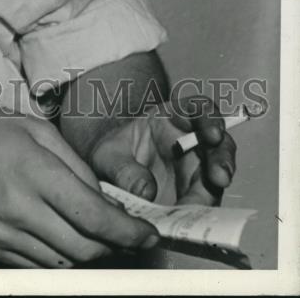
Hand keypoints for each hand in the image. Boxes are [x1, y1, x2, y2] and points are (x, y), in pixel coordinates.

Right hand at [0, 107, 158, 267]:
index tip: (150, 234)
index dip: (129, 232)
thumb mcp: (34, 127)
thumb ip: (75, 164)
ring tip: (94, 233)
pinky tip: (61, 235)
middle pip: (85, 248)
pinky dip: (58, 255)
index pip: (94, 217)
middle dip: (115, 245)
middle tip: (126, 233)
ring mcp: (1, 234)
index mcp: (33, 171)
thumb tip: (106, 199)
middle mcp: (18, 208)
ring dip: (88, 253)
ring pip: (63, 262)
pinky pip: (36, 265)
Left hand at [89, 98, 235, 206]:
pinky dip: (202, 211)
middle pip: (218, 144)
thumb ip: (123, 169)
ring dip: (217, 190)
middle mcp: (190, 143)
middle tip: (219, 176)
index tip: (212, 133)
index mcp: (171, 118)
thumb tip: (145, 191)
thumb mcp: (108, 156)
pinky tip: (194, 219)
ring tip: (207, 203)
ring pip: (218, 174)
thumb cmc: (112, 157)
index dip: (208, 119)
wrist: (107, 181)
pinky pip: (205, 202)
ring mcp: (196, 171)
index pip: (197, 110)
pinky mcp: (195, 196)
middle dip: (222, 158)